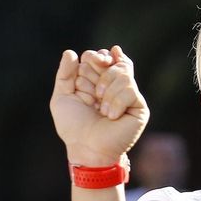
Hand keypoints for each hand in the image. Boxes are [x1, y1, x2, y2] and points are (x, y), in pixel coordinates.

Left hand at [50, 46, 148, 167]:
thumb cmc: (73, 127)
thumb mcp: (62, 97)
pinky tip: (111, 116)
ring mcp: (128, 95)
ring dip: (107, 90)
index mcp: (97, 81)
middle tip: (94, 92)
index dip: (94, 58)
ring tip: (101, 110)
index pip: (101, 56)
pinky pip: (130, 89)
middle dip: (99, 71)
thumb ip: (65, 74)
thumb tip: (71, 52)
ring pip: (123, 72)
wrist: (86, 148)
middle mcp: (114, 86)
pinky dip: (116, 102)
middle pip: (114, 59)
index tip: (84, 67)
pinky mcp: (139, 107)